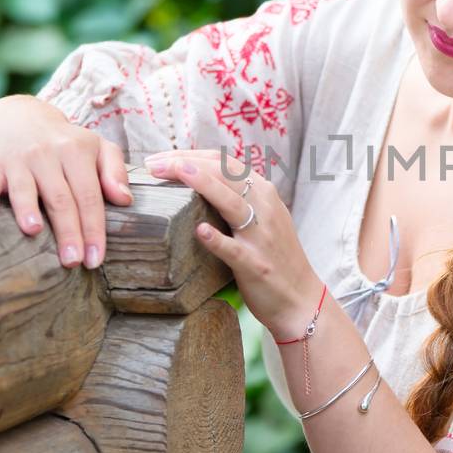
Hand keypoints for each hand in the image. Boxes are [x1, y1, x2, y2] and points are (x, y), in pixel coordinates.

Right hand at [0, 95, 133, 268]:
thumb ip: (115, 171)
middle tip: (73, 261)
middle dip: (68, 231)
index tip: (95, 258)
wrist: (21, 119)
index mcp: (77, 151)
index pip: (89, 195)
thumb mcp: (98, 148)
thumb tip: (125, 200)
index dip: (93, 228)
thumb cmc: (67, 144)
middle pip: (60, 198)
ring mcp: (19, 158)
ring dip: (27, 208)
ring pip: (25, 187)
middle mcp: (48, 154)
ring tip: (33, 231)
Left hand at [143, 148, 322, 337]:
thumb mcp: (263, 217)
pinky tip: (199, 230)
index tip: (161, 158)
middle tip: (152, 164)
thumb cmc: (274, 256)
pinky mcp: (255, 263)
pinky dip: (216, 239)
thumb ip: (239, 197)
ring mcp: (261, 235)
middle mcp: (265, 207)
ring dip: (203, 184)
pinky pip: (233, 249)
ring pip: (232, 202)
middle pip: (225, 173)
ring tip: (176, 172)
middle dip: (187, 163)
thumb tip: (199, 179)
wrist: (299, 297)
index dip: (191, 155)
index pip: (224, 162)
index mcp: (264, 193)